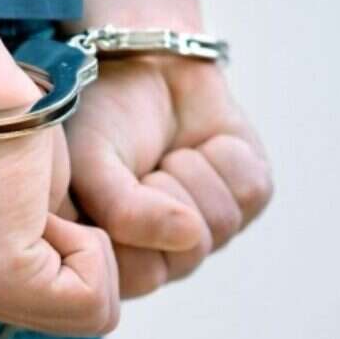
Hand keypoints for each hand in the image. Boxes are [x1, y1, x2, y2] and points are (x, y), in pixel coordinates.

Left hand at [0, 116, 119, 334]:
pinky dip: (90, 245)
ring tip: (48, 206)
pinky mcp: (4, 282)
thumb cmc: (27, 128)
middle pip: (103, 316)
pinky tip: (44, 210)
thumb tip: (171, 243)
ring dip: (95, 245)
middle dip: (104, 252)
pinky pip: (91, 296)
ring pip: (102, 313)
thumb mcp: (71, 195)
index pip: (93, 308)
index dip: (101, 250)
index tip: (57, 202)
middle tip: (58, 204)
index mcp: (2, 282)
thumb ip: (90, 238)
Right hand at [66, 55, 272, 297]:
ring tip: (166, 152)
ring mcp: (209, 227)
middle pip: (190, 254)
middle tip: (142, 164)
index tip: (108, 182)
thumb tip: (189, 233)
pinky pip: (251, 190)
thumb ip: (123, 210)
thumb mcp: (88, 161)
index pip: (141, 276)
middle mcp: (164, 253)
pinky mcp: (248, 194)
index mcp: (117, 260)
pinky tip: (199, 142)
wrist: (137, 61)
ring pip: (222, 222)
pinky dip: (224, 153)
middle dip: (164, 193)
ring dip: (190, 170)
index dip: (129, 225)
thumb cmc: (97, 116)